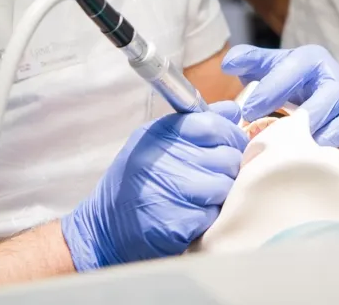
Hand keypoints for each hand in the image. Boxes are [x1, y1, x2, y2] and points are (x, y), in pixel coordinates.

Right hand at [61, 102, 247, 270]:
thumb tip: (234, 110)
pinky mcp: (175, 222)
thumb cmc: (136, 182)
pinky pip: (212, 215)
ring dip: (220, 194)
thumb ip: (196, 125)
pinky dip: (207, 217)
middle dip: (228, 168)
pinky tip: (191, 215)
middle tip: (215, 176)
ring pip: (224, 186)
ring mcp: (168, 190)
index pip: (212, 125)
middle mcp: (161, 159)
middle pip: (226, 157)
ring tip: (201, 197)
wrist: (104, 228)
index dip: (231, 136)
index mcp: (159, 135)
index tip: (230, 146)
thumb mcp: (158, 142)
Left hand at [223, 44, 338, 163]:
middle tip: (294, 130)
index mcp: (312, 61)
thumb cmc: (286, 89)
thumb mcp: (266, 71)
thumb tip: (229, 63)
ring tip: (320, 147)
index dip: (275, 86)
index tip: (250, 111)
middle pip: (336, 89)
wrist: (310, 107)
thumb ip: (249, 62)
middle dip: (317, 110)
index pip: (297, 65)